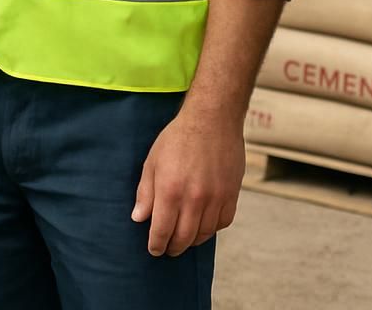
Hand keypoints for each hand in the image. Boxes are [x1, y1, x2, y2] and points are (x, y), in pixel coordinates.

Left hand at [131, 109, 244, 256]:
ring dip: (192, 241)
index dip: (156, 244)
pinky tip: (203, 227)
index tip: (154, 250)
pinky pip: (223, 223)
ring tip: (184, 241)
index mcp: (170, 190)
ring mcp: (216, 198)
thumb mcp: (152, 162)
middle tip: (167, 250)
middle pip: (184, 237)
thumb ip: (146, 193)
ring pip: (204, 233)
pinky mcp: (232, 195)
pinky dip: (212, 229)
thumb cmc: (177, 139)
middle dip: (173, 248)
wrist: (212, 121)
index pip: (162, 230)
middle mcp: (194, 199)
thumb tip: (139, 218)